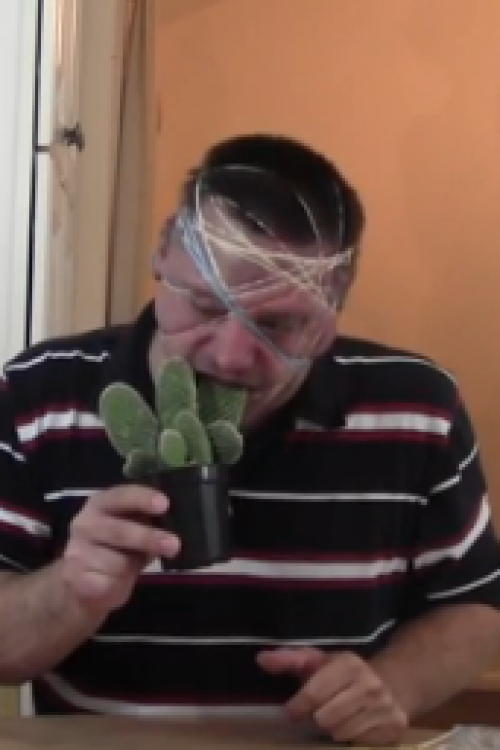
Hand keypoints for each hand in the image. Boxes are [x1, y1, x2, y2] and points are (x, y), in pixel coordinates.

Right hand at [61, 485, 179, 612]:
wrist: (81, 582)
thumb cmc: (116, 548)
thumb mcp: (132, 529)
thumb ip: (147, 522)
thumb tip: (174, 526)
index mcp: (102, 503)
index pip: (122, 496)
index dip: (143, 499)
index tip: (164, 505)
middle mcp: (85, 522)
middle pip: (120, 530)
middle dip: (149, 538)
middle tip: (174, 545)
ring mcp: (76, 550)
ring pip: (118, 562)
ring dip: (132, 567)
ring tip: (129, 566)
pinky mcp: (74, 577)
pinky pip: (107, 582)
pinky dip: (117, 584)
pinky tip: (112, 581)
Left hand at [257, 648, 407, 745]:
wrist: (391, 684)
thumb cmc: (343, 674)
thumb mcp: (317, 661)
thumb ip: (288, 660)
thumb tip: (261, 659)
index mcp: (349, 664)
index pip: (314, 693)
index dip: (297, 706)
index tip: (290, 713)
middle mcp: (370, 684)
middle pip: (325, 718)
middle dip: (317, 717)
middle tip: (319, 712)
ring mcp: (385, 707)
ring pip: (341, 732)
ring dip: (333, 728)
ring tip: (336, 716)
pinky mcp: (394, 727)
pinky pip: (359, 742)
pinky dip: (350, 737)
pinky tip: (353, 724)